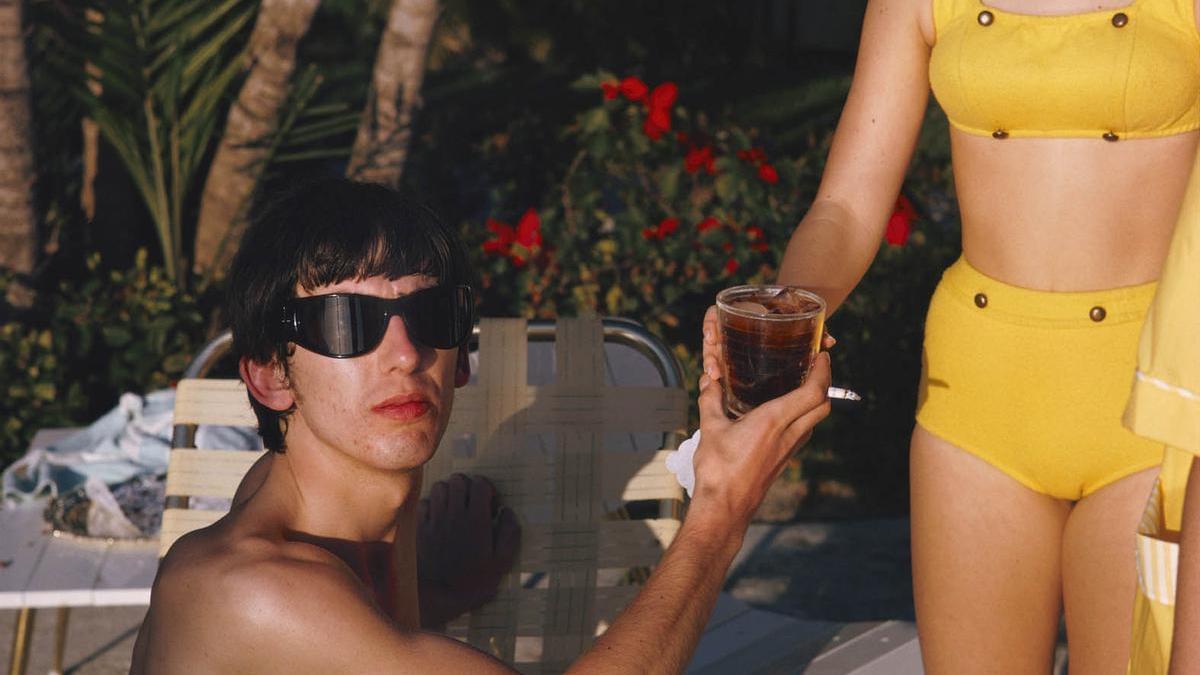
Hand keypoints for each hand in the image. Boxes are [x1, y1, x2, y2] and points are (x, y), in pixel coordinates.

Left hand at [416, 474, 519, 629]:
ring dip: (449, 493)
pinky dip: (432, 506)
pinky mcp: (419, 527)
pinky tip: (439, 518)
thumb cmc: (473, 582)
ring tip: (455, 508)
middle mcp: (454, 514)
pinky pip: (425, 503)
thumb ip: (509, 533)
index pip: (480, 484)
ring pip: (440, 487)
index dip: (488, 490)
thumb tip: (507, 511)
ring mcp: (434, 519)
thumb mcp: (501, 562)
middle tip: (473, 504)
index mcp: (476, 520)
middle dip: (468, 487)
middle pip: (459, 480)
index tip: (490, 505)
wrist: (437, 597)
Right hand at [690, 306, 832, 526]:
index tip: (823, 355)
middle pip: (822, 405)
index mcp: (773, 421)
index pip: (814, 392)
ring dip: (816, 401)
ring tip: (802, 385)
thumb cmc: (718, 470)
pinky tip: (785, 413)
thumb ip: (711, 400)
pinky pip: (803, 432)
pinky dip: (804, 417)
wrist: (725, 508)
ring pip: (815, 420)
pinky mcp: (784, 460)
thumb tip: (708, 380)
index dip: (823, 371)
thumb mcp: (710, 429)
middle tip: (816, 366)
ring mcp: (789, 449)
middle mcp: (788, 434)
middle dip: (825, 382)